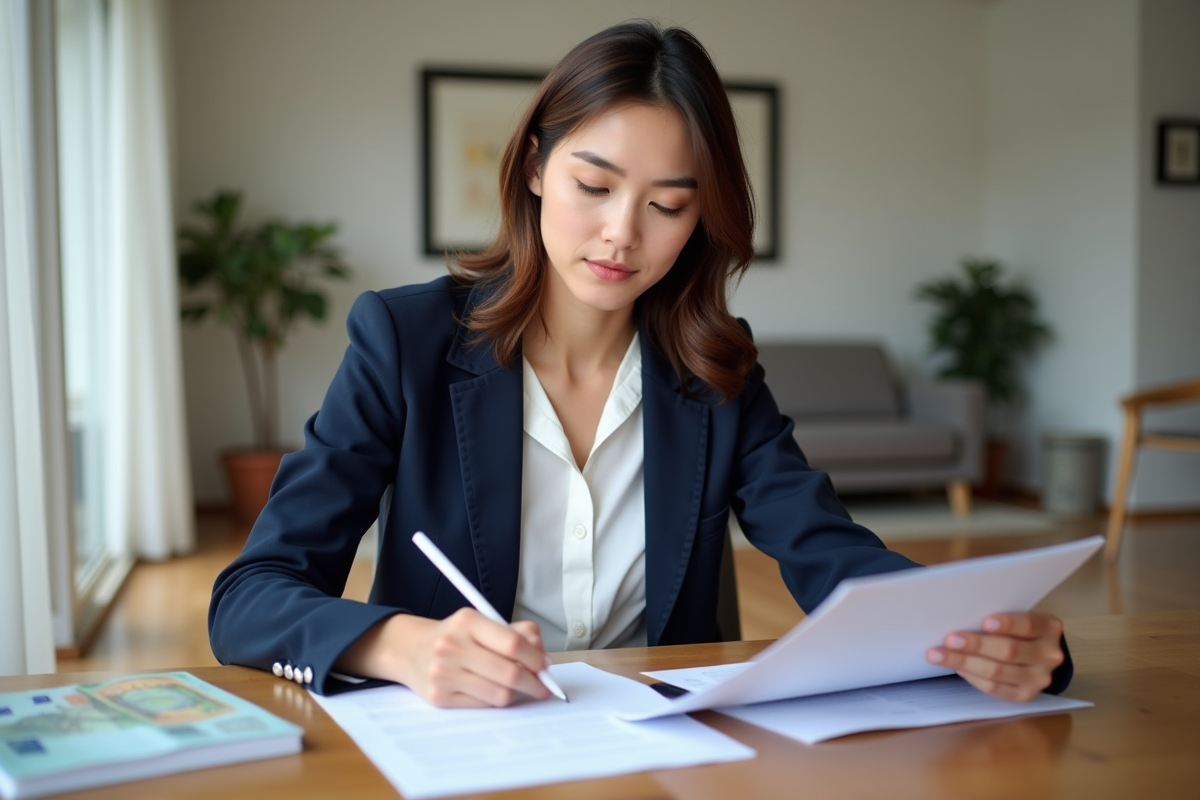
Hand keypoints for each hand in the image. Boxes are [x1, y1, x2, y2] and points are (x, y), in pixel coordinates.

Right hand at [337, 609, 551, 707]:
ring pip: (499, 694)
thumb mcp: (483, 623)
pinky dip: (494, 700)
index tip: (545, 666)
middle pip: (509, 673)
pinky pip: (483, 705)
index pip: (514, 643)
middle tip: (542, 686)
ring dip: (515, 694)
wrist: (411, 650)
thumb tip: (544, 661)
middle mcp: (452, 646)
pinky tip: (492, 691)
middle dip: (534, 683)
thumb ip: (518, 634)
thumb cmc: (457, 637)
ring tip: (515, 687)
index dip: (536, 658)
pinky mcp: (439, 697)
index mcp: (468, 620)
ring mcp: (443, 673)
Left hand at [926, 612, 1064, 702]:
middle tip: (950, 640)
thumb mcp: (1017, 616)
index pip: (1028, 625)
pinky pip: (995, 688)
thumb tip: (960, 617)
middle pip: (1009, 651)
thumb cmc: (1018, 629)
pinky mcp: (1026, 696)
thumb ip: (998, 618)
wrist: (1038, 655)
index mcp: (1049, 628)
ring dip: (965, 663)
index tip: (984, 621)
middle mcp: (1049, 655)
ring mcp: (1039, 679)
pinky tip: (957, 668)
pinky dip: (972, 677)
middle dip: (976, 645)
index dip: (1007, 623)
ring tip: (939, 655)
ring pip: (998, 672)